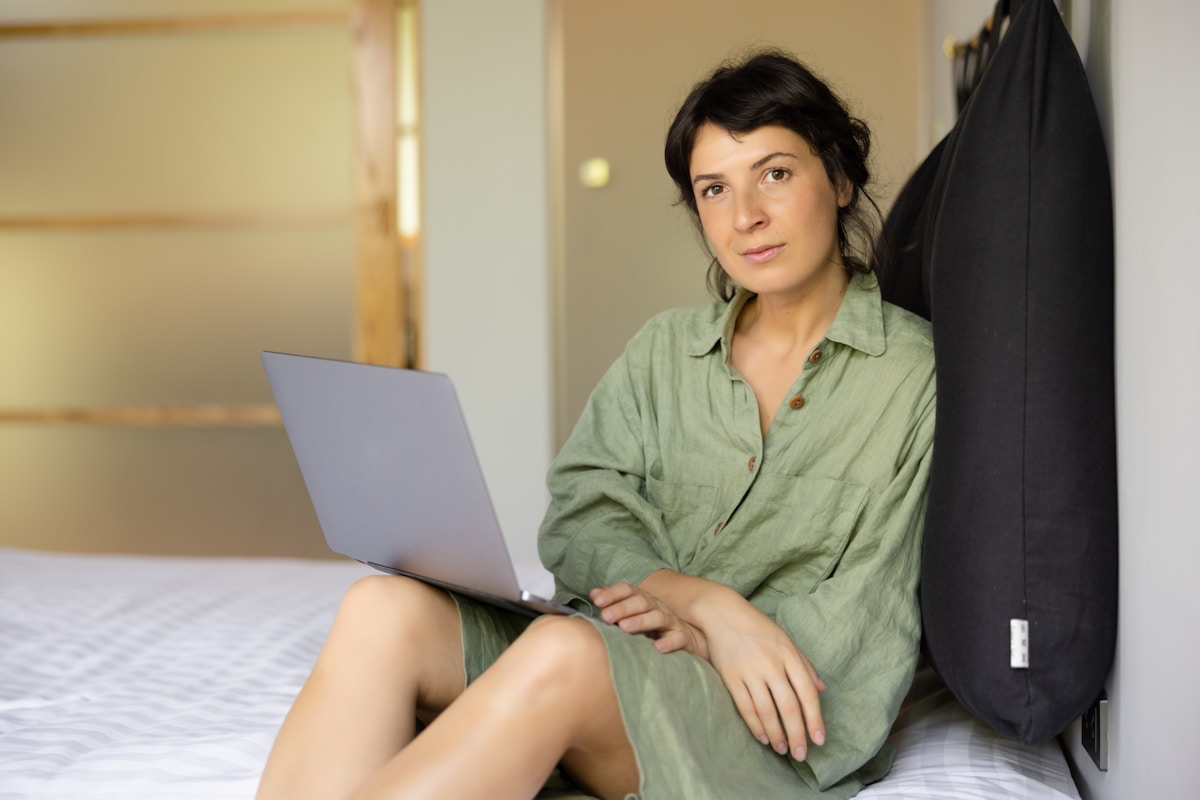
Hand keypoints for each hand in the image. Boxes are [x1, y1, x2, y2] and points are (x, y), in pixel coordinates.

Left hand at [589, 582, 707, 657]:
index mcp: (643, 599)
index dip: (612, 593)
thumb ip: (614, 603)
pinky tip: (658, 647)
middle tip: (606, 616)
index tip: (597, 600)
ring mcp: (671, 622)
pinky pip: (679, 638)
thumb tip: (593, 593)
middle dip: (622, 608)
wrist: (687, 637)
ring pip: (658, 617)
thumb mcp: (633, 613)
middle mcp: (657, 607)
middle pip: (641, 601)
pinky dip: (669, 642)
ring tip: (625, 627)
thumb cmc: (652, 626)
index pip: (628, 590)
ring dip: (641, 621)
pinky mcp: (684, 638)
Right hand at [702, 601, 826, 761]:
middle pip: (789, 706)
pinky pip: (745, 707)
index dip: (815, 719)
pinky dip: (755, 726)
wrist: (722, 613)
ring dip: (777, 734)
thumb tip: (822, 689)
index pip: (807, 693)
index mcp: (788, 654)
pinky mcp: (730, 676)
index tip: (819, 740)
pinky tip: (763, 738)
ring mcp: (749, 670)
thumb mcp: (785, 640)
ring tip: (782, 749)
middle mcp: (771, 663)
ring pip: (767, 711)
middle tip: (801, 754)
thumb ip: (804, 665)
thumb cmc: (757, 627)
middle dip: (797, 734)